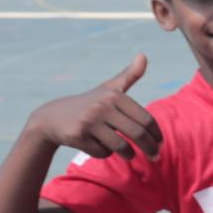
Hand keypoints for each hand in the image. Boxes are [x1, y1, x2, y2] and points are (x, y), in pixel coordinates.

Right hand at [26, 54, 161, 160]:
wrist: (52, 117)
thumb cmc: (88, 103)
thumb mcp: (109, 88)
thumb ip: (129, 75)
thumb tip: (143, 55)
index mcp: (115, 95)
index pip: (146, 119)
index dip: (156, 134)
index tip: (160, 143)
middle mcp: (102, 106)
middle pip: (137, 134)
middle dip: (150, 148)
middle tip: (155, 157)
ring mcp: (89, 121)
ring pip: (121, 146)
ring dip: (129, 154)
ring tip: (131, 155)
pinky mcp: (77, 136)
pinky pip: (102, 152)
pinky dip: (105, 153)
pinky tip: (100, 148)